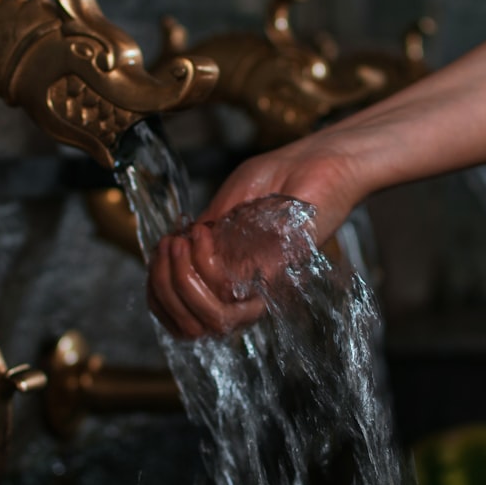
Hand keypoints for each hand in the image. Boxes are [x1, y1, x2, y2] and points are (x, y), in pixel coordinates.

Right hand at [146, 135, 364, 338]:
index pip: (188, 314)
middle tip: (170, 246)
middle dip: (168, 285)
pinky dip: (205, 264)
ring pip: (212, 317)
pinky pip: (231, 292)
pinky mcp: (280, 273)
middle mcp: (249, 289)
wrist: (323, 160)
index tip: (161, 249)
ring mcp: (265, 285)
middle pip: (193, 324)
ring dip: (184, 277)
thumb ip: (208, 233)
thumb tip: (173, 254)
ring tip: (185, 242)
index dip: (162, 292)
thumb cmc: (281, 175)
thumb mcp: (229, 203)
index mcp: (236, 276)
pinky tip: (203, 235)